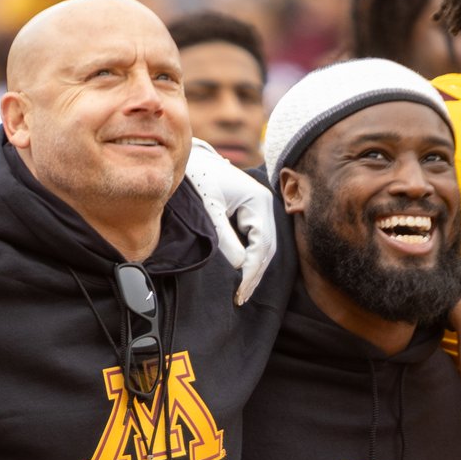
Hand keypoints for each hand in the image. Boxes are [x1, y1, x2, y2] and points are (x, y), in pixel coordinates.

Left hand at [183, 138, 274, 303]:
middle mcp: (265, 205)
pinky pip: (257, 242)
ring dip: (254, 270)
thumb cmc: (198, 180)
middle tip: (240, 298)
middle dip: (254, 275)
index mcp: (258, 201)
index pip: (261, 244)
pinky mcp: (252, 214)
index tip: (239, 290)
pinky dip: (251, 260)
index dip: (252, 270)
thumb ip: (223, 237)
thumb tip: (240, 266)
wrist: (192, 162)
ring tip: (241, 293)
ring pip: (264, 247)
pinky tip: (242, 276)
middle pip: (267, 248)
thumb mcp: (209, 209)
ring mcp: (260, 209)